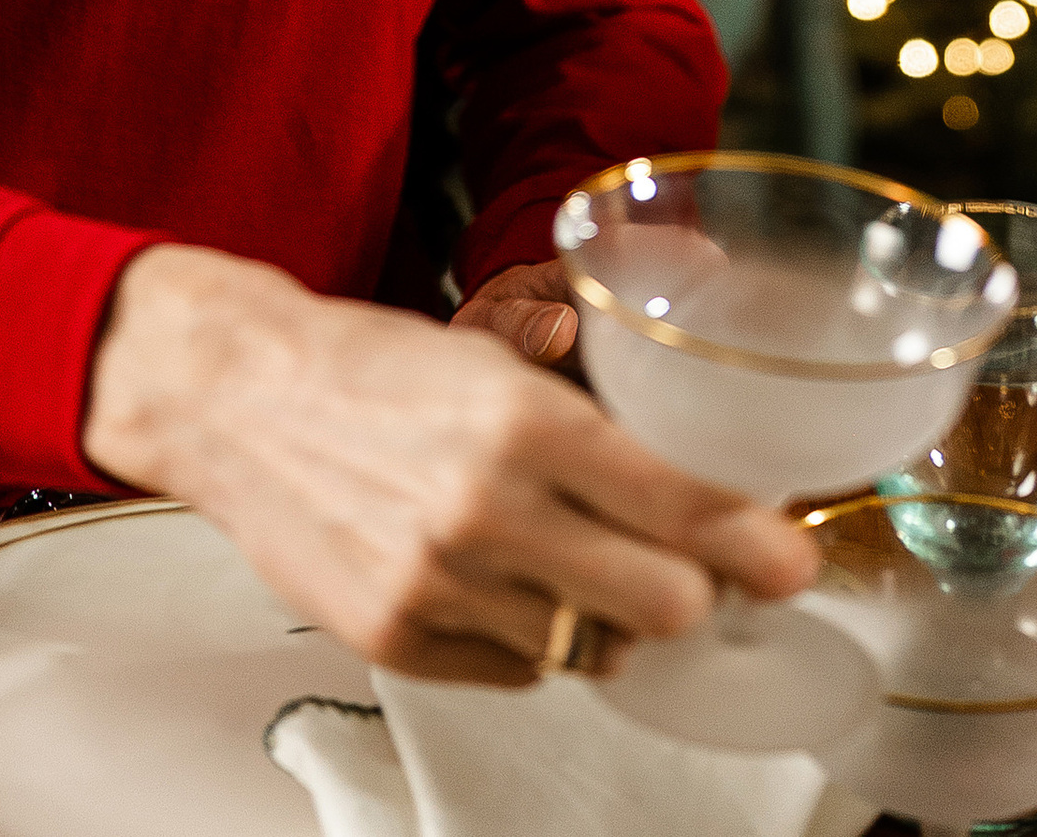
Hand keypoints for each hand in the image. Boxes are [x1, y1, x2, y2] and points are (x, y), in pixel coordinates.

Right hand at [83, 242, 811, 688]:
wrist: (243, 397)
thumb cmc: (375, 370)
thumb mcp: (496, 365)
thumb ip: (593, 426)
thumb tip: (690, 486)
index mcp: (523, 421)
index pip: (679, 503)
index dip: (753, 541)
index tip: (793, 562)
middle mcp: (487, 509)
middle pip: (661, 603)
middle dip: (692, 592)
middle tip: (692, 570)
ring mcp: (441, 585)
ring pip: (590, 647)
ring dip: (604, 618)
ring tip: (578, 566)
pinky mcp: (399, 639)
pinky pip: (516, 672)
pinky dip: (527, 638)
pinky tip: (505, 584)